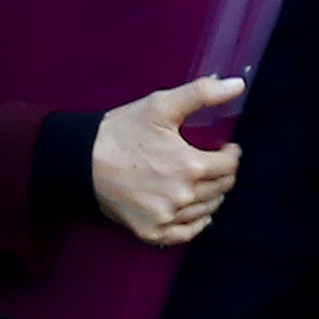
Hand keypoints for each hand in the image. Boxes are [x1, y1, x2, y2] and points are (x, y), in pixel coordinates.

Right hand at [90, 76, 244, 245]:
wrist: (81, 161)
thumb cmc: (121, 132)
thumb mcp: (161, 105)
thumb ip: (203, 93)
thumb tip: (238, 84)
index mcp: (190, 167)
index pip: (230, 165)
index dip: (231, 154)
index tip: (227, 148)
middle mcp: (182, 197)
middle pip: (221, 189)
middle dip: (223, 174)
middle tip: (215, 163)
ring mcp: (166, 218)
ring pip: (207, 210)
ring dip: (211, 195)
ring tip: (203, 182)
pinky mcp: (151, 232)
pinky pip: (186, 233)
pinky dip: (196, 223)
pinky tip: (195, 211)